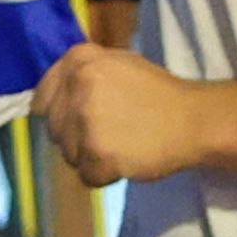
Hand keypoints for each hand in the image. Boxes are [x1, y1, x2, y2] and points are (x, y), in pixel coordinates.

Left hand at [33, 43, 207, 186]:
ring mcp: (86, 122)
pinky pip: (86, 175)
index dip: (59, 113)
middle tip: (111, 132)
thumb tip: (48, 95)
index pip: (41, 97)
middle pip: (53, 129)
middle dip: (75, 136)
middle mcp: (78, 86)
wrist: (194, 120)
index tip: (79, 118)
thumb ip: (83, 73)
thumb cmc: (158, 92)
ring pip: (68, 154)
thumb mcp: (119, 65)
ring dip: (90, 156)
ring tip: (122, 145)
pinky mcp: (97, 154)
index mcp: (80, 60)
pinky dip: (104, 175)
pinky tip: (127, 160)